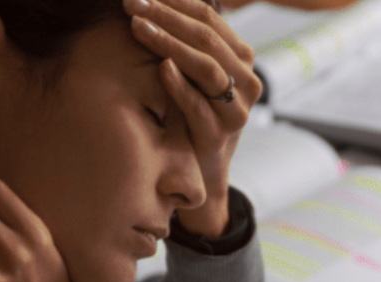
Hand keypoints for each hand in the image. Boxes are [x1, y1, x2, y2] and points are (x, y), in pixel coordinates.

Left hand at [124, 0, 261, 236]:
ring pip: (206, 68)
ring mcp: (236, 110)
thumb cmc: (197, 115)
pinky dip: (179, 86)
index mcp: (242, 59)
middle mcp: (247, 81)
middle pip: (206, 39)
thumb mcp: (198, 77)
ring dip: (169, 44)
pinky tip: (161, 67)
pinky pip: (198, 106)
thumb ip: (191, 46)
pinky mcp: (220, 135)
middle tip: (132, 4)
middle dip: (167, 17)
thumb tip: (159, 5)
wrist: (204, 166)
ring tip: (138, 28)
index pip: (210, 19)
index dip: (176, 2)